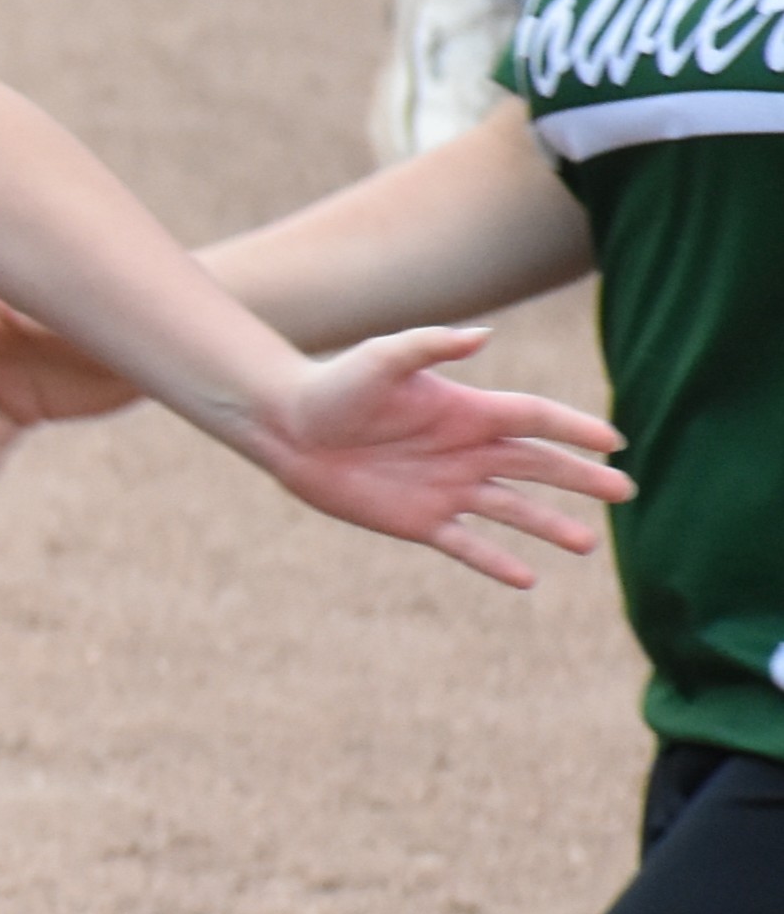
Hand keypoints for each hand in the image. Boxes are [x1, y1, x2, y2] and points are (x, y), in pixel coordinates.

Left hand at [235, 324, 626, 588]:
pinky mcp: (420, 520)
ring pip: (512, 510)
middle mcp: (466, 450)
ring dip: (549, 525)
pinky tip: (528, 579)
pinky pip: (467, 544)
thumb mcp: (381, 360)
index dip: (575, 429)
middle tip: (624, 493)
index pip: (535, 418)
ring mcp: (447, 487)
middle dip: (581, 479)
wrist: (288, 428)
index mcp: (467, 410)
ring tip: (586, 545)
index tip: (614, 442)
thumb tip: (481, 334)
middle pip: (538, 466)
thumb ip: (430, 347)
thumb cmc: (334, 386)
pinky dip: (496, 561)